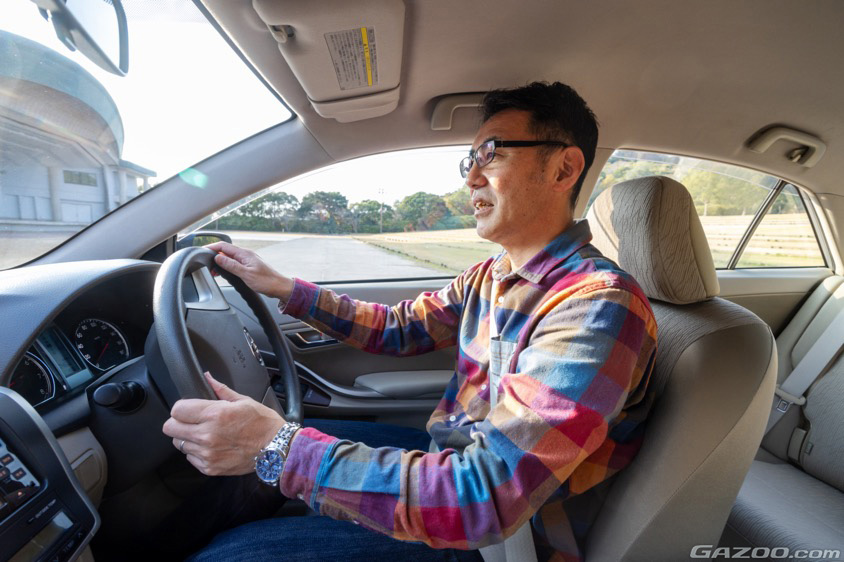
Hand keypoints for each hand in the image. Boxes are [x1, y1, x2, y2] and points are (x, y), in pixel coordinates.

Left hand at [162, 372, 284, 475]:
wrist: (276, 448)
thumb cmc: (263, 424)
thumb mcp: (243, 400)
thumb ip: (220, 390)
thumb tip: (207, 378)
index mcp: (215, 414)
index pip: (177, 410)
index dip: (181, 408)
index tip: (188, 409)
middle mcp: (207, 435)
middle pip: (170, 428)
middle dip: (178, 423)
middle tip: (191, 422)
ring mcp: (207, 453)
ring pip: (178, 444)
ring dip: (187, 438)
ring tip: (204, 435)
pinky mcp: (210, 468)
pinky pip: (190, 458)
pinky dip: (196, 453)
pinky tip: (211, 447)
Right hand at [206, 241, 293, 300]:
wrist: (279, 287)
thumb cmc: (266, 281)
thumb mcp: (246, 274)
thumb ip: (231, 265)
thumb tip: (218, 258)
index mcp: (244, 254)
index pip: (224, 246)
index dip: (212, 247)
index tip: (202, 251)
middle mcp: (245, 255)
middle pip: (225, 251)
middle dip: (214, 256)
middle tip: (207, 266)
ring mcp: (247, 260)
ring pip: (229, 258)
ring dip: (220, 263)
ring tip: (214, 271)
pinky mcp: (248, 266)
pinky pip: (234, 263)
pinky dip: (227, 267)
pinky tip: (224, 273)